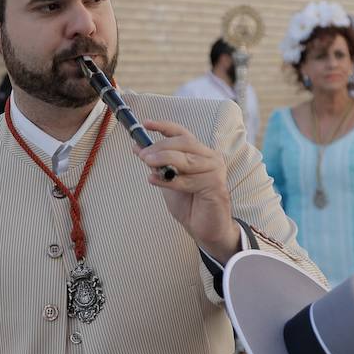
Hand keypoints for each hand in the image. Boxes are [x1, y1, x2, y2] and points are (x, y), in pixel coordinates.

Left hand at [138, 119, 239, 261]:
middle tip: (142, 154)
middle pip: (184, 143)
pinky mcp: (215, 186)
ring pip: (186, 160)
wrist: (206, 229)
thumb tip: (138, 147)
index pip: (182, 134)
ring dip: (164, 159)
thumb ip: (157, 164)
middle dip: (160, 146)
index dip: (164, 126)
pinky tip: (154, 180)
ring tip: (146, 162)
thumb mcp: (168, 179)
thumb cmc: (190, 204)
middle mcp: (210, 158)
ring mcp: (215, 171)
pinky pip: (188, 180)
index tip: (146, 124)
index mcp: (200, 153)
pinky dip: (169, 180)